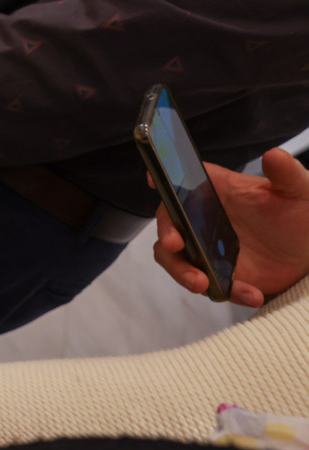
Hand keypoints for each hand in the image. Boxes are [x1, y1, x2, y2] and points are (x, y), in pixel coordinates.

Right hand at [153, 148, 308, 307]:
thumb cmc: (300, 213)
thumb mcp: (298, 190)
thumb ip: (287, 173)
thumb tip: (275, 156)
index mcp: (215, 192)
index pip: (182, 181)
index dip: (163, 178)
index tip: (154, 179)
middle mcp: (203, 219)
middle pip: (168, 225)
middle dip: (166, 235)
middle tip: (175, 243)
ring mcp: (207, 249)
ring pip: (177, 260)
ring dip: (183, 272)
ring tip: (203, 283)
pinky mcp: (219, 275)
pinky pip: (211, 286)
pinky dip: (228, 291)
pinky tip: (252, 293)